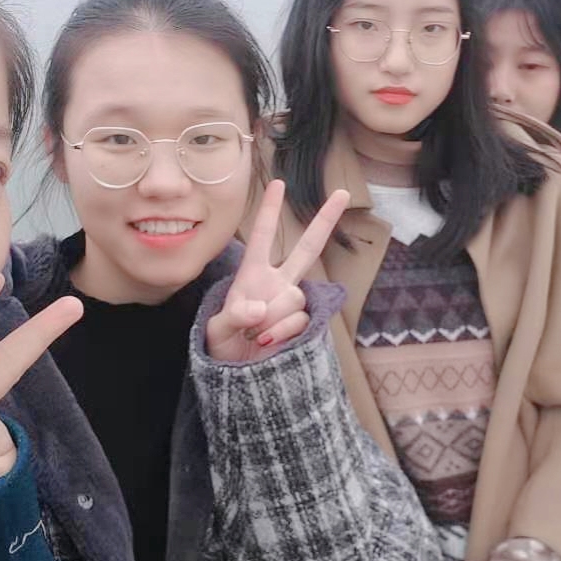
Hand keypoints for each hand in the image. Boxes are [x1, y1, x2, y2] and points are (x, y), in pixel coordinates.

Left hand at [206, 179, 348, 362]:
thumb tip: (260, 309)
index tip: (279, 183)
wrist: (239, 377)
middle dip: (325, 221)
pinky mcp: (304, 324)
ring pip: (294, 297)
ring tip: (255, 335)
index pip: (261, 238)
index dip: (270, 212)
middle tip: (343, 193)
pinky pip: (300, 320)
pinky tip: (269, 342)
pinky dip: (282, 332)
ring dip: (272, 318)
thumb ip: (235, 316)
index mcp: (251, 276)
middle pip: (307, 248)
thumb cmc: (222, 347)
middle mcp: (277, 284)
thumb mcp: (217, 331)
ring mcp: (292, 303)